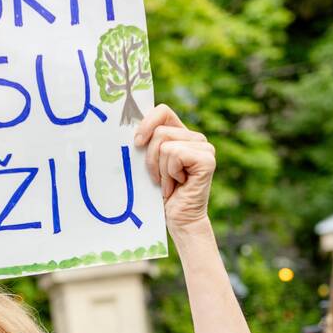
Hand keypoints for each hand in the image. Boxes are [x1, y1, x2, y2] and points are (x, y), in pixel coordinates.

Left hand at [134, 104, 215, 236]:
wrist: (178, 220)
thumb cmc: (159, 195)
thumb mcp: (148, 164)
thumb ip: (145, 143)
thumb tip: (124, 122)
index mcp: (182, 135)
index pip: (162, 111)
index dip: (146, 123)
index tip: (137, 143)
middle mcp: (196, 138)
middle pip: (159, 132)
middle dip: (151, 159)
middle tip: (159, 179)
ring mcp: (204, 148)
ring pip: (165, 144)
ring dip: (161, 170)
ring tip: (169, 183)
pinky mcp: (207, 159)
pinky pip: (174, 154)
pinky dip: (170, 173)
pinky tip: (178, 185)